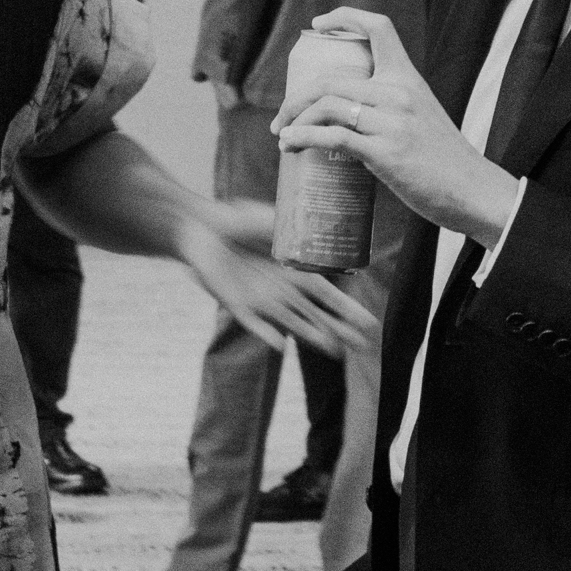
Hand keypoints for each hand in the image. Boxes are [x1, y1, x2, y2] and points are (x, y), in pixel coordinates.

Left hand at [174, 210, 375, 357]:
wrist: (202, 227)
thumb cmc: (238, 220)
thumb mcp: (273, 221)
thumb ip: (296, 231)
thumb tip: (324, 230)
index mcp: (294, 271)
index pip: (326, 294)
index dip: (346, 308)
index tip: (367, 323)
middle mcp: (282, 289)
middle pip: (316, 314)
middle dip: (339, 329)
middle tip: (363, 346)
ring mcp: (261, 299)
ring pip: (292, 322)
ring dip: (311, 336)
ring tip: (334, 350)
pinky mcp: (236, 304)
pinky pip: (253, 322)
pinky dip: (265, 333)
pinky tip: (279, 344)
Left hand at [275, 7, 514, 243]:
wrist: (476, 192)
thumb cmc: (445, 160)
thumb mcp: (422, 116)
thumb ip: (391, 107)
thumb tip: (345, 116)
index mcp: (409, 78)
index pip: (379, 28)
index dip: (345, 17)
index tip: (318, 24)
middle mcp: (400, 93)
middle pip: (332, 79)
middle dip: (296, 97)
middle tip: (281, 117)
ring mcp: (392, 122)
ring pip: (327, 104)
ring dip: (295, 119)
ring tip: (283, 135)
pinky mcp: (386, 152)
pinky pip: (334, 136)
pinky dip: (304, 137)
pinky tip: (291, 143)